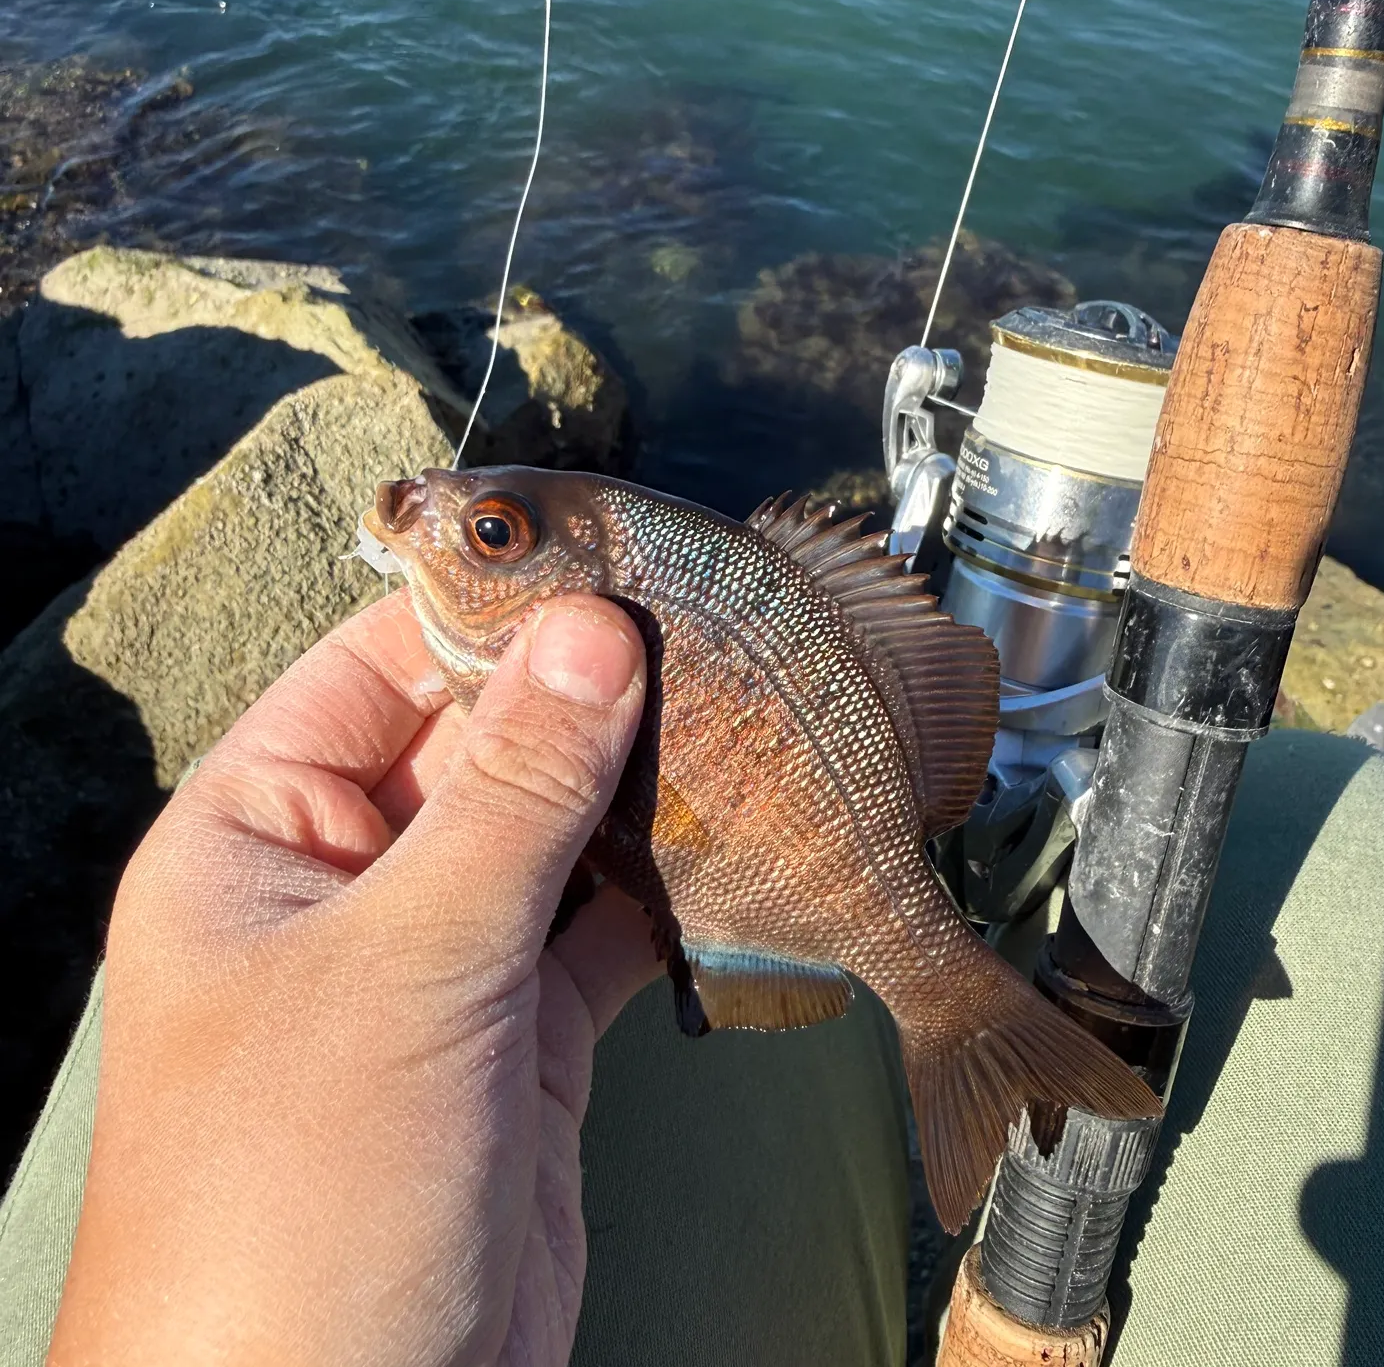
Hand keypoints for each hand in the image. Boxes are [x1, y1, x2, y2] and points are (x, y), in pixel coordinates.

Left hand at [48, 591, 657, 1366]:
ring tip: (737, 721)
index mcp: (262, 834)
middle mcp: (347, 882)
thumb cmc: (297, 1199)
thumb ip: (513, 793)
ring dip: (634, 789)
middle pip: (478, 742)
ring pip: (549, 831)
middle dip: (584, 698)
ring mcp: (439, 958)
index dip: (491, 611)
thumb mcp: (408, 964)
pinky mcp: (519, 1032)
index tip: (609, 567)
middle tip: (706, 636)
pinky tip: (727, 847)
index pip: (380, 667)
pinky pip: (596, 925)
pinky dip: (660, 890)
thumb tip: (589, 635)